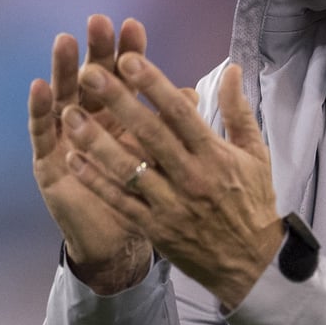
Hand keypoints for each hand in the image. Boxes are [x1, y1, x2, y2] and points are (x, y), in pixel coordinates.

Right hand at [28, 15, 153, 292]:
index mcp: (122, 119)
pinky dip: (40, 110)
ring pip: (65, 99)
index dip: (129, 54)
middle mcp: (93, 123)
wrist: (121, 243)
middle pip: (93, 81)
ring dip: (63, 70)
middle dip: (96, 52)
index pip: (127, 79)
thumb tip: (191, 95)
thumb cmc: (144, 197)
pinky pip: (43, 134)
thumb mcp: (164, 162)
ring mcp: (67, 140)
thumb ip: (175, 128)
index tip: (134, 26)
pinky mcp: (49, 162)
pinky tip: (40, 87)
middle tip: (97, 22)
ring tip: (64, 42)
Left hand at [56, 51, 282, 309]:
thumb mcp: (256, 155)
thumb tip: (230, 68)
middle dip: (118, 102)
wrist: (252, 265)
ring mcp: (171, 205)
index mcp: (215, 155)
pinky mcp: (156, 229)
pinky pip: (121, 202)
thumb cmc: (252, 203)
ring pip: (128, 169)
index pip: (180, 113)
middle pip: (149, 134)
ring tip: (69, 114)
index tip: (128, 59)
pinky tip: (73, 159)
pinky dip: (96, 182)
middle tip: (88, 72)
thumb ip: (238, 111)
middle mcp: (192, 177)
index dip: (153, 85)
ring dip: (96, 141)